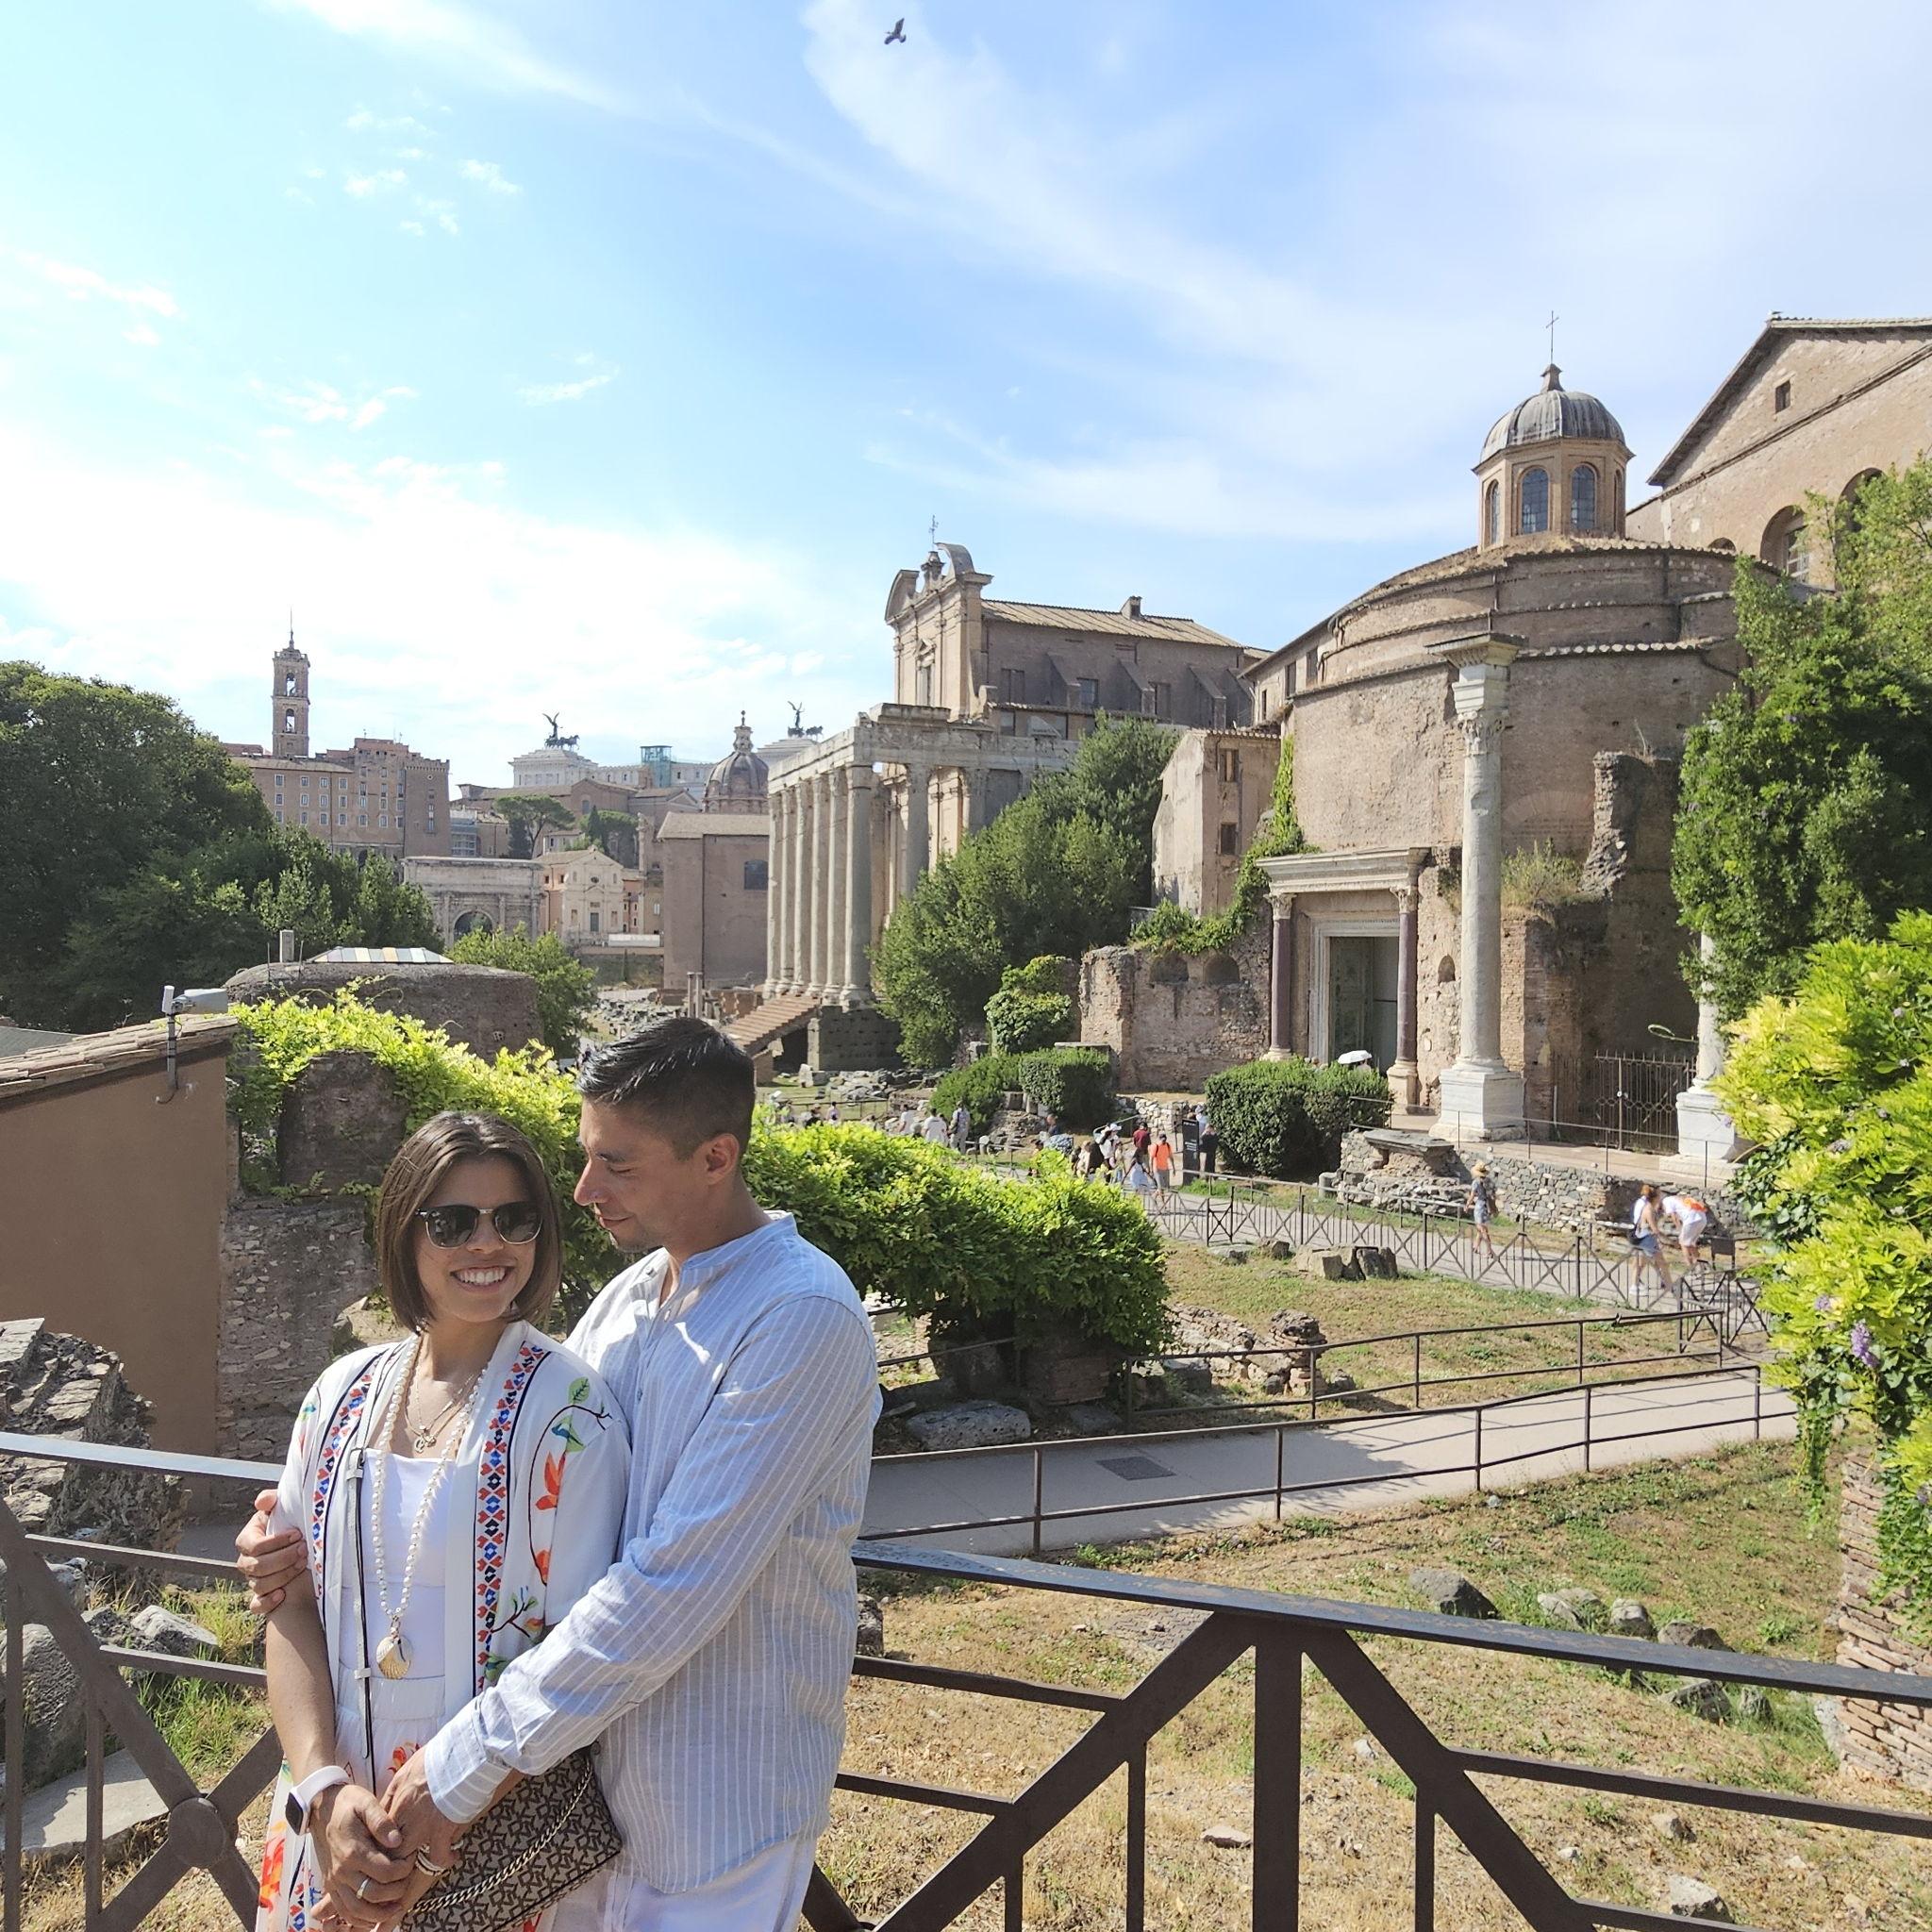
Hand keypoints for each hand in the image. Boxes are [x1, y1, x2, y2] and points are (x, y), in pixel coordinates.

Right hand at [236, 1489, 305, 1613]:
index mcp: (248, 1539)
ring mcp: (253, 1580)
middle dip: (283, 1558)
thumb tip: (264, 1501)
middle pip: (257, 1566)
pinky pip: (256, 1606)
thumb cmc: (290, 1525)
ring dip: (283, 1575)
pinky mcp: (262, 1597)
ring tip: (303, 1564)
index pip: (254, 1545)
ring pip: (259, 1585)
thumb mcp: (282, 1510)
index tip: (297, 1534)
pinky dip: (267, 1601)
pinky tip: (283, 1594)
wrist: (302, 1547)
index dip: (276, 1541)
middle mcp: (247, 1561)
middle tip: (304, 1550)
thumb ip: (272, 1501)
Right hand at [310, 1783, 412, 1929]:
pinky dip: (358, 1919)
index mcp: (354, 1851)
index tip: (411, 1860)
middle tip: (407, 1883)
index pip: (385, 1872)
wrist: (321, 1809)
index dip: (403, 1870)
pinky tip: (373, 1916)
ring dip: (378, 1914)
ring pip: (356, 1910)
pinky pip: (343, 1911)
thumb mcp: (366, 1803)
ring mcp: (334, 1881)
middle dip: (395, 1893)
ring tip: (395, 1908)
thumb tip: (398, 1840)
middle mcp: (342, 1871)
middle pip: (372, 1895)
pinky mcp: (330, 1886)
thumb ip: (382, 1822)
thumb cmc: (347, 1804)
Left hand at [380, 1750, 463, 1872]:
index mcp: (397, 1795)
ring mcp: (421, 1824)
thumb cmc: (442, 1753)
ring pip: (404, 1856)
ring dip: (411, 1861)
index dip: (380, 1836)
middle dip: (389, 1854)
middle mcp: (404, 1812)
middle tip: (400, 1858)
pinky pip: (438, 1857)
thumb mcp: (412, 1764)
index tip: (388, 1841)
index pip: (378, 1824)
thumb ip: (401, 1783)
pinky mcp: (440, 1830)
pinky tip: (453, 1856)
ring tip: (422, 1860)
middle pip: (385, 1843)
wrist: (464, 1752)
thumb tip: (398, 1793)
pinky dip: (445, 1859)